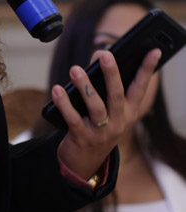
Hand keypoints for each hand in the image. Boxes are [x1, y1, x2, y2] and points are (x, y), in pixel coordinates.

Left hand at [55, 47, 161, 180]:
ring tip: (75, 69)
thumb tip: (97, 56)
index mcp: (128, 112)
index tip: (154, 51)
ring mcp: (101, 132)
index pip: (140, 87)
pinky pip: (73, 119)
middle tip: (105, 54)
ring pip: (96, 107)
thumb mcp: (109, 109)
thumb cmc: (98, 125)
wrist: (86, 160)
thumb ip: (105, 85)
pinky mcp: (82, 138)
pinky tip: (57, 90)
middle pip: (117, 96)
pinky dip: (64, 104)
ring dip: (85, 86)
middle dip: (112, 74)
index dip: (147, 69)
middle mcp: (118, 122)